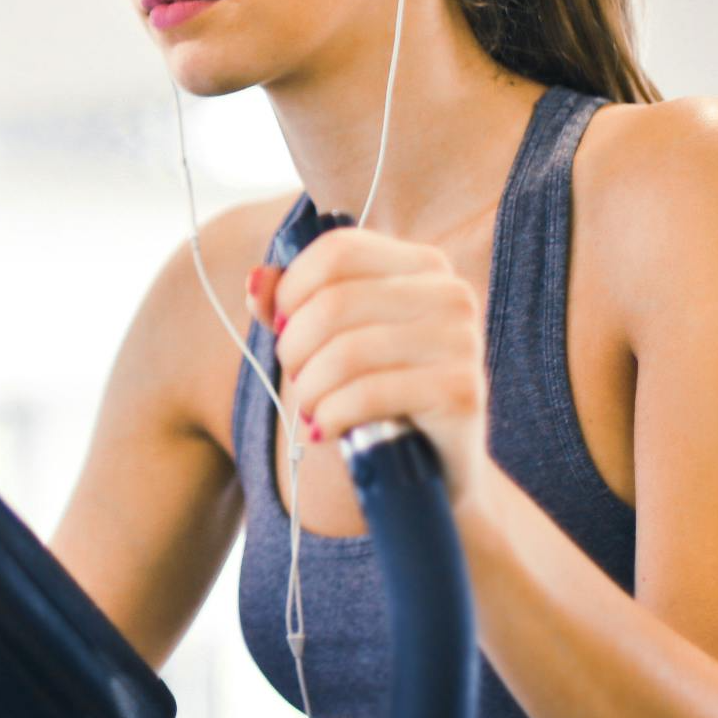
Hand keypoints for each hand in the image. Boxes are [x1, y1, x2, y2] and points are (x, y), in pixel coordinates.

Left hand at [250, 226, 489, 506]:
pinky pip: (368, 394)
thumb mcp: (332, 343)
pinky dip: (331, 415)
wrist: (434, 467)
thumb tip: (256, 282)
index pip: (338, 250)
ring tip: (309, 409)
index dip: (292, 289)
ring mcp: (462, 341)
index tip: (281, 327)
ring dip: (309, 388)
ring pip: (347, 351)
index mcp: (423, 266)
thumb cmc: (379, 396)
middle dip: (295, 347)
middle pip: (334, 302)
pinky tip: (326, 429)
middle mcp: (451, 294)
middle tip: (294, 378)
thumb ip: (293, 307)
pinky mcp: (460, 391)